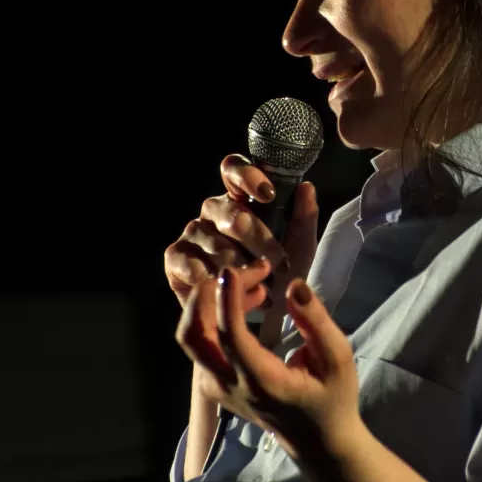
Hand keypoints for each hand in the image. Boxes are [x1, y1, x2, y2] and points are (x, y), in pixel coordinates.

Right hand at [163, 154, 318, 309]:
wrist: (261, 313)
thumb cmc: (279, 273)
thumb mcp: (300, 246)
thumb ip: (304, 217)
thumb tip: (306, 188)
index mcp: (240, 197)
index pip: (234, 169)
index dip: (248, 177)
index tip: (269, 195)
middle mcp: (213, 209)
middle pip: (234, 217)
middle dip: (261, 244)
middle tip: (280, 267)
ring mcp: (192, 232)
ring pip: (219, 248)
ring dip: (245, 272)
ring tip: (263, 288)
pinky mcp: (175, 257)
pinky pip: (194, 268)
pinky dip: (218, 285)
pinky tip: (234, 295)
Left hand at [174, 261, 361, 463]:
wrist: (318, 441)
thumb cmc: (332, 397)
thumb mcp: (337, 359)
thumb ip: (316, 322)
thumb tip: (294, 286)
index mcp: (261, 382)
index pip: (231, 336)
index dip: (227, 299)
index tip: (234, 270)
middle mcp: (230, 386)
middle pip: (192, 336)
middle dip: (205, 296)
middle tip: (240, 273)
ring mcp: (217, 388)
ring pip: (192, 338)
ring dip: (211, 303)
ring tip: (254, 286)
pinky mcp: (213, 385)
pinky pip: (201, 344)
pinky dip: (214, 316)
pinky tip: (247, 304)